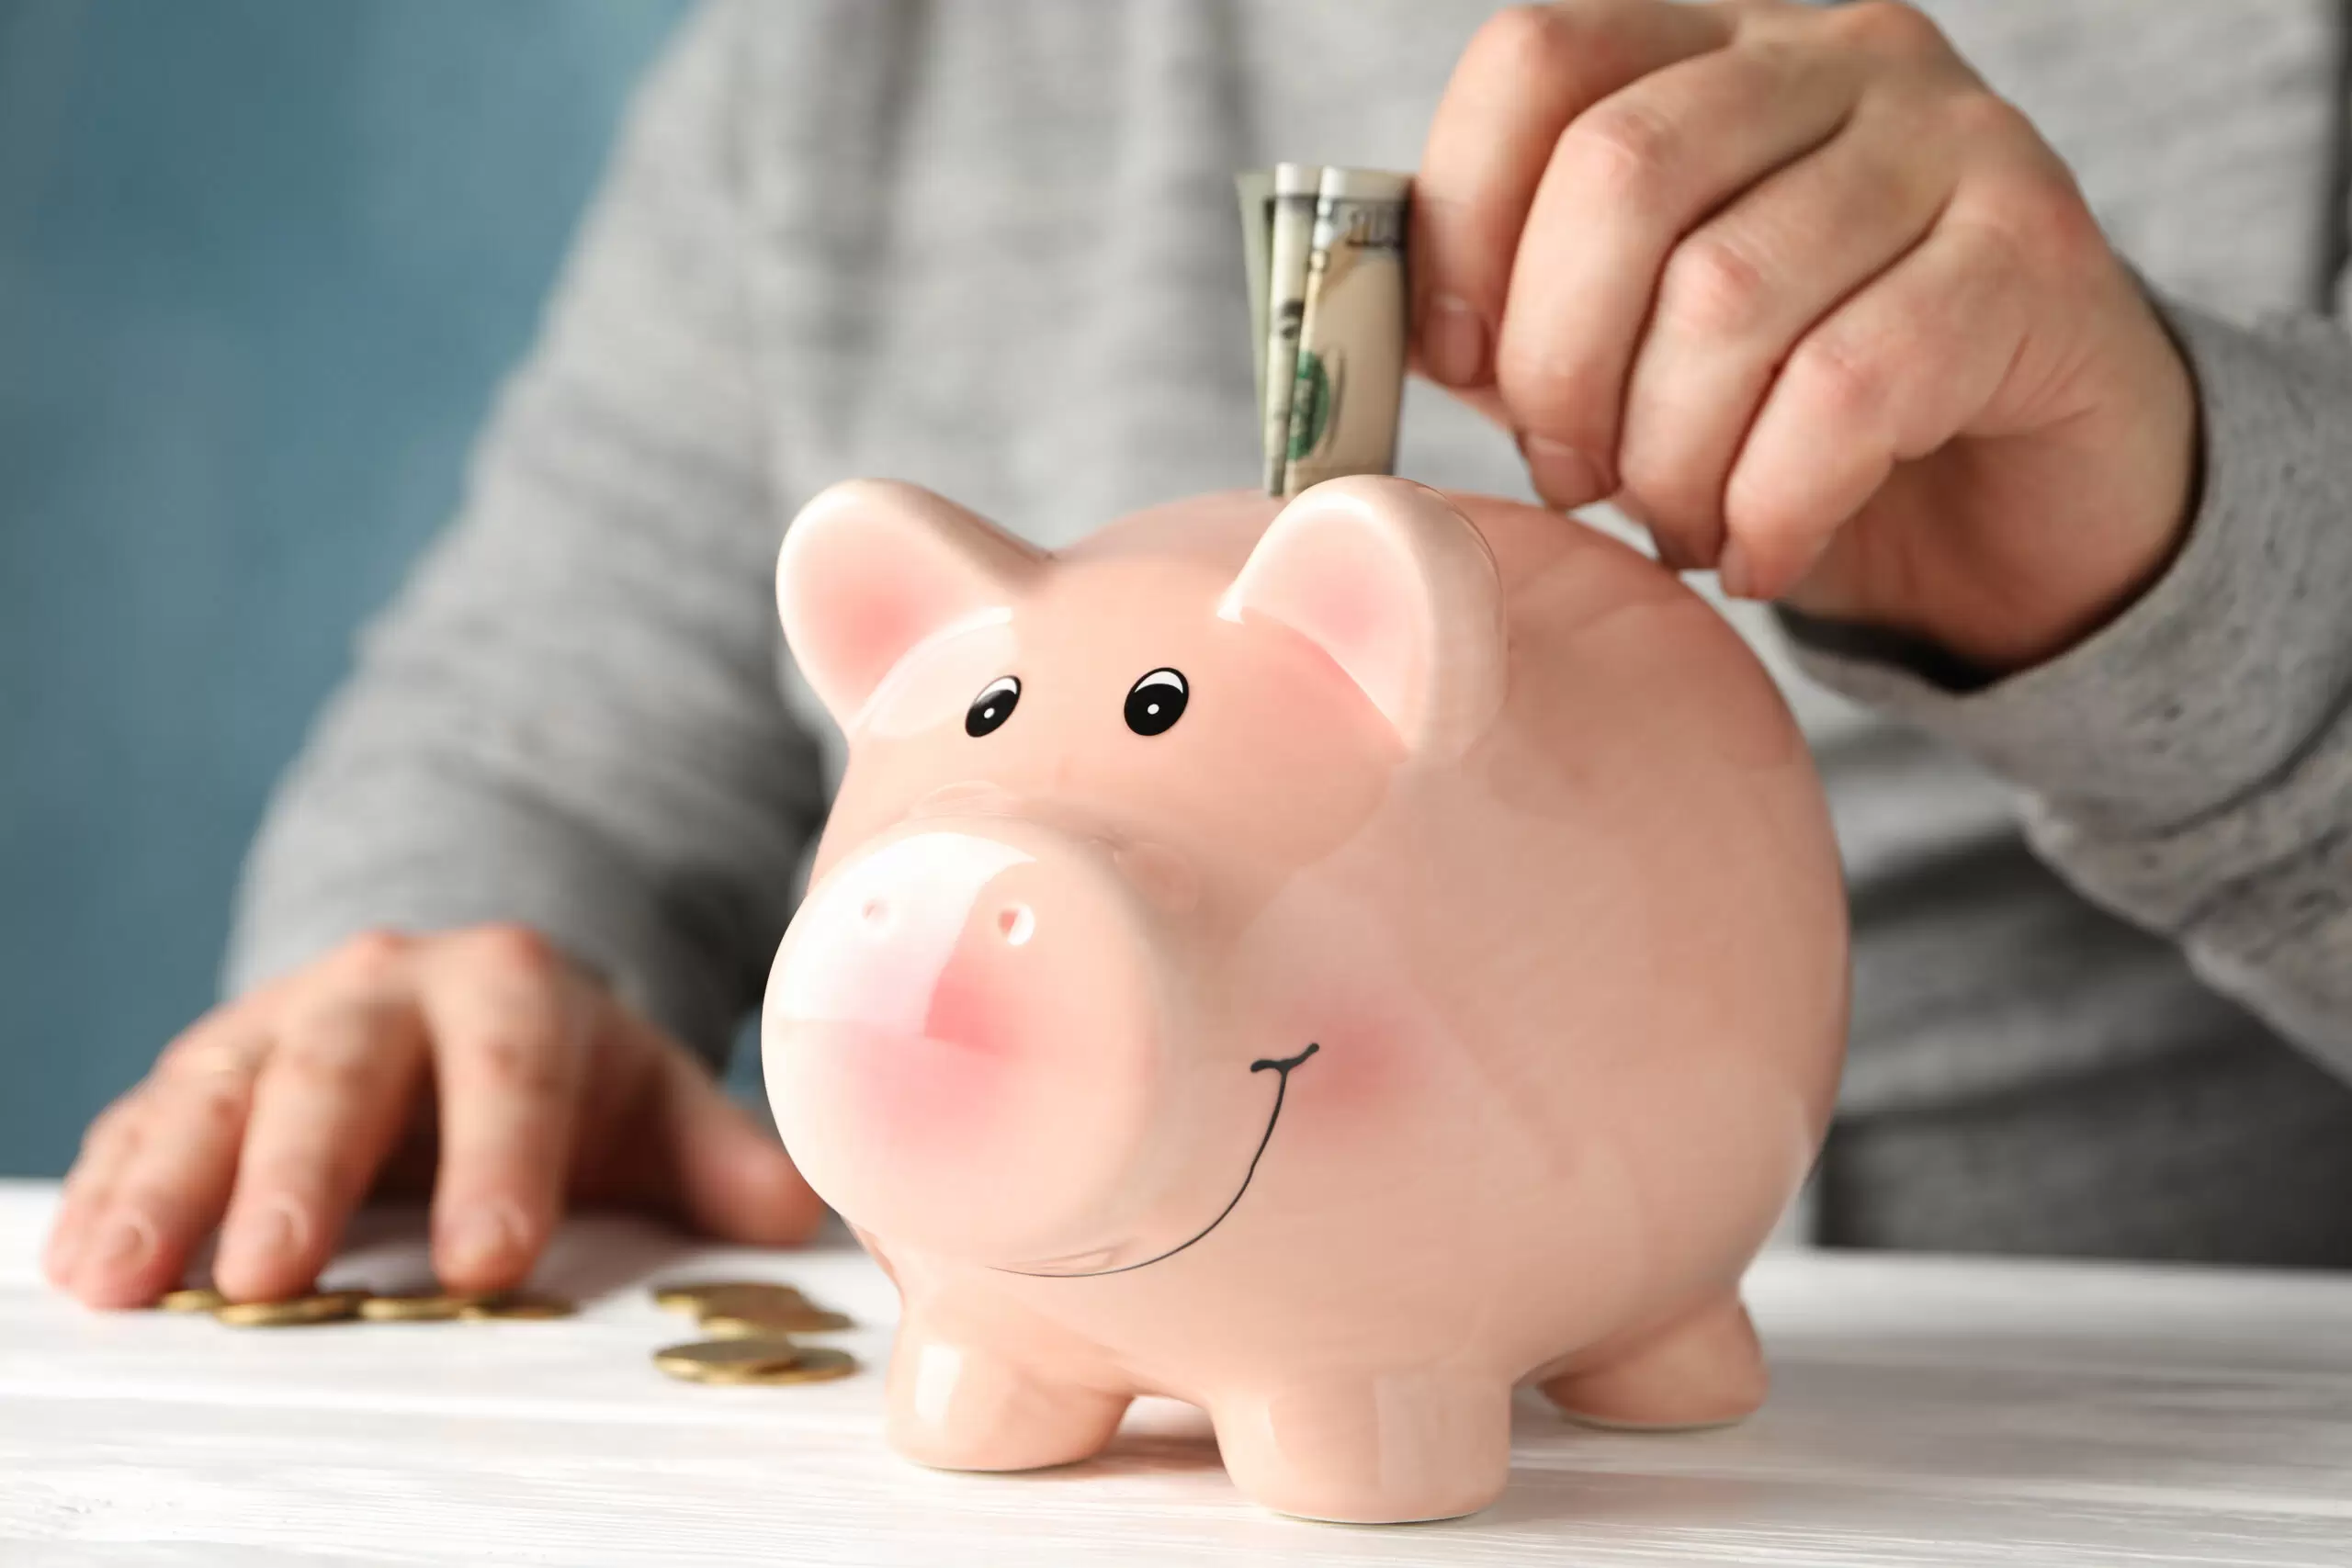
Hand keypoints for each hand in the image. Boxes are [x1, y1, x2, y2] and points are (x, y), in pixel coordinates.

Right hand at [44, 925, 821, 1307]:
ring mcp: (281, 1021)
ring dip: (171, 1184)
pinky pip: (144, 1120)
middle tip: (278, 1273)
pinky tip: (83, 1261)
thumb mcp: (648, 1098)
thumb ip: (719, 1154)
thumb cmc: (563, 1072)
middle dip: (306, 1171)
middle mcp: (386, 986)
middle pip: (343, 1070)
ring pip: (219, 1091)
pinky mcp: (205, 1069)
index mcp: (514, 987)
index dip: (500, 1163)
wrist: (466, 1001)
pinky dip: (110, 1186)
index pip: (513, 1071)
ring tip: (126, 1279)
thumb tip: (797, 1214)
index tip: (488, 1263)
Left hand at [1414, 0, 2197, 673]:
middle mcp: (1838, 57)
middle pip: (1622, 172)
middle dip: (1562, 365)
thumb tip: (1386, 343)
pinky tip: (1761, 551)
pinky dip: (1772, 503)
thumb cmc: (1792, 416)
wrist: (2025, 496)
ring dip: (1670, 459)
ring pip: (1728, 294)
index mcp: (1711, 51)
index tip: (1455, 363)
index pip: (1538, 62)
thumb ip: (1516, 325)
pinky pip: (1849, 389)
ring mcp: (1954, 141)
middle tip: (1574, 477)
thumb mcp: (1631, 354)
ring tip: (1680, 525)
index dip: (1463, 222)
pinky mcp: (2038, 257)